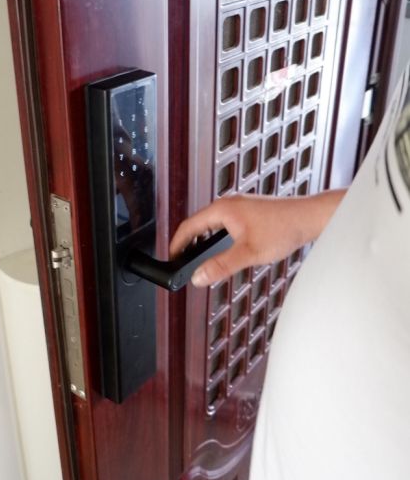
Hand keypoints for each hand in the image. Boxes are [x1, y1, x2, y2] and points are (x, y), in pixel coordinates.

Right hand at [169, 190, 345, 287]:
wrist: (309, 218)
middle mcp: (229, 203)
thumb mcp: (248, 253)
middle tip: (182, 261)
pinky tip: (224, 249)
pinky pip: (224, 223)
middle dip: (188, 243)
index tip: (170, 258)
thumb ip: (221, 266)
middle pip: (198, 223)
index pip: (188, 226)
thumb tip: (198, 276)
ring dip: (203, 240)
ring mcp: (239, 205)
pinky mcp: (249, 211)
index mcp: (222, 209)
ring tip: (199, 258)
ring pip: (212, 223)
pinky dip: (217, 236)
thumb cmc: (284, 229)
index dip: (177, 244)